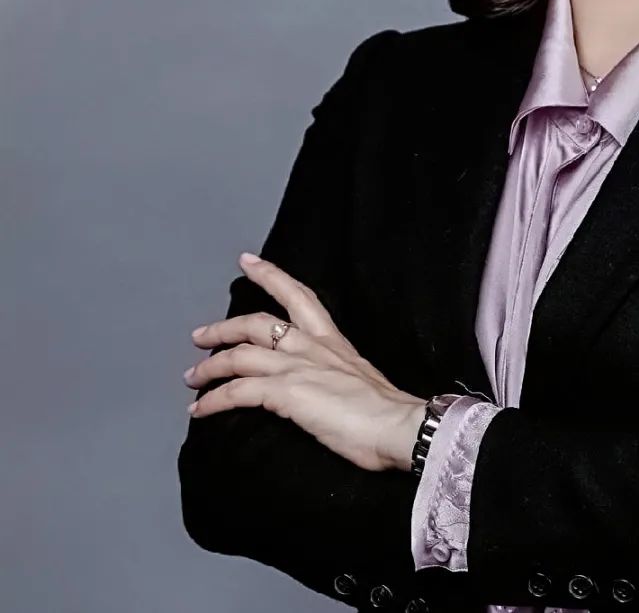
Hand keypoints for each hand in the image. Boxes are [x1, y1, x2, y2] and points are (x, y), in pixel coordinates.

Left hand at [184, 252, 427, 472]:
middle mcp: (311, 347)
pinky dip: (214, 399)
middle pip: (257, 323)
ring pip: (240, 354)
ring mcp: (297, 367)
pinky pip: (237, 391)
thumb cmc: (388, 412)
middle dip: (224, 327)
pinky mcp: (285, 391)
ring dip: (210, 366)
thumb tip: (325, 393)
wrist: (400, 425)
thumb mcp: (360, 382)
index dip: (271, 276)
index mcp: (332, 342)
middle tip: (199, 334)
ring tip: (191, 378)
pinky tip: (200, 409)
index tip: (248, 261)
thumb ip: (337, 379)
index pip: (299, 296)